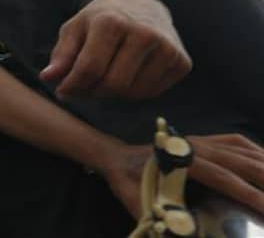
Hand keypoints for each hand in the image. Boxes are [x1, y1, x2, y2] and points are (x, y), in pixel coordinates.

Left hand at [40, 0, 190, 98]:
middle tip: (84, 87)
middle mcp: (144, 33)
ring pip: (134, 93)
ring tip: (106, 77)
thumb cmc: (101, 19)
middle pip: (113, 84)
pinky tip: (128, 75)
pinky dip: (135, 92)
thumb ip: (62, 54)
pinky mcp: (182, 61)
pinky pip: (153, 93)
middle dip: (93, 92)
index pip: (89, 68)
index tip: (63, 91)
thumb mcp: (75, 28)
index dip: (72, 86)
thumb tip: (47, 77)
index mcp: (112, 22)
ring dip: (114, 94)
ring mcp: (167, 47)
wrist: (141, 4)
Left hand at [101, 134, 263, 218]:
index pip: (223, 177)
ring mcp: (201, 140)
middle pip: (240, 161)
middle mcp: (195, 146)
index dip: (248, 194)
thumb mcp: (137, 202)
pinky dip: (257, 151)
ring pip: (243, 150)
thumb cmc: (129, 181)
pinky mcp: (205, 140)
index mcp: (181, 161)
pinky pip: (237, 142)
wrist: (118, 158)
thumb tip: (176, 232)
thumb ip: (158, 219)